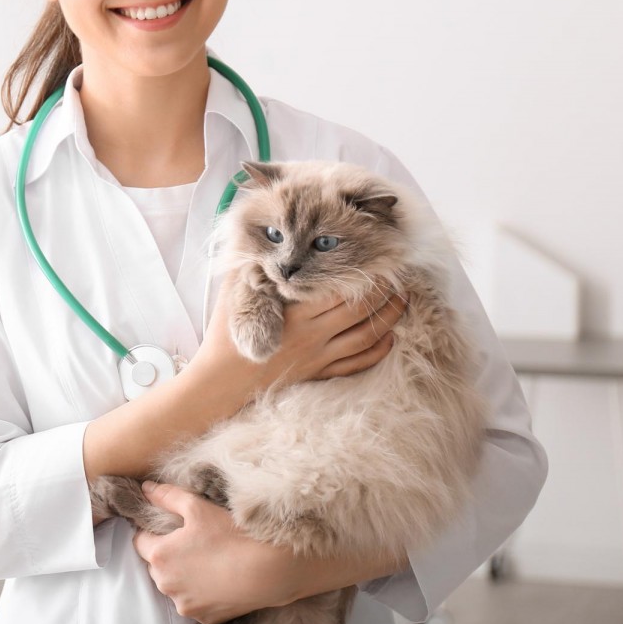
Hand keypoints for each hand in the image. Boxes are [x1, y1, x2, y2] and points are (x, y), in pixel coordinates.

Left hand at [131, 480, 295, 623]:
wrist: (269, 571)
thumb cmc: (231, 535)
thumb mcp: (197, 507)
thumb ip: (167, 496)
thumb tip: (146, 488)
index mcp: (159, 556)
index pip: (140, 541)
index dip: (153, 532)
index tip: (171, 528)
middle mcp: (166, 584)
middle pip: (156, 565)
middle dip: (168, 554)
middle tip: (193, 542)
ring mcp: (185, 604)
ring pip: (174, 586)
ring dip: (183, 575)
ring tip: (207, 561)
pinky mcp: (204, 618)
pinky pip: (194, 602)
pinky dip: (201, 592)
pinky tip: (218, 579)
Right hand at [200, 268, 407, 391]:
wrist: (220, 381)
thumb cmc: (224, 334)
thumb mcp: (233, 293)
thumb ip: (252, 267)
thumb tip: (268, 242)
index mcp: (295, 313)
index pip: (341, 290)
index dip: (364, 275)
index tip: (377, 260)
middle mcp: (313, 335)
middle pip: (360, 311)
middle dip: (384, 292)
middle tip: (396, 276)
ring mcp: (319, 357)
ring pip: (367, 337)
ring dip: (389, 318)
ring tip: (401, 301)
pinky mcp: (318, 373)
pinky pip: (358, 364)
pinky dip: (378, 350)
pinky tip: (389, 337)